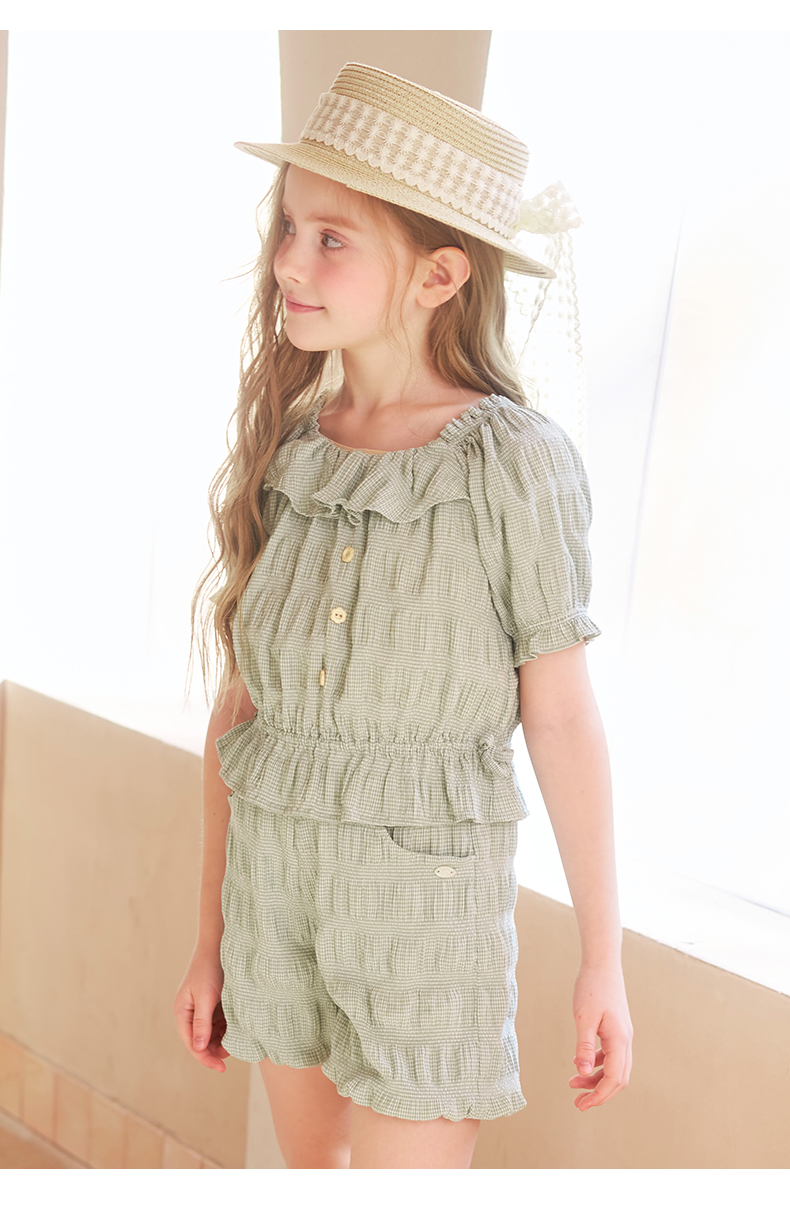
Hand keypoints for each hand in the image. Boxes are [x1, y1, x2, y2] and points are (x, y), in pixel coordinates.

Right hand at [173, 947, 230, 1072]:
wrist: (219, 943)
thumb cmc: (210, 967)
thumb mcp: (206, 996)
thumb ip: (202, 1022)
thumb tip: (199, 1048)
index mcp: (182, 1011)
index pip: (192, 1043)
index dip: (206, 1057)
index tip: (221, 1067)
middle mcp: (190, 1011)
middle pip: (201, 1040)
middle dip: (215, 1050)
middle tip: (232, 1056)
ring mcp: (202, 1007)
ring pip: (212, 1033)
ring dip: (222, 1040)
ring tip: (237, 1043)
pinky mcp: (214, 1002)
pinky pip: (220, 1022)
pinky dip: (228, 1028)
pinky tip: (238, 1030)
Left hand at [569, 961, 632, 1110]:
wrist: (602, 964)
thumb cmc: (592, 987)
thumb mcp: (583, 1017)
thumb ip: (583, 1046)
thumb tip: (581, 1072)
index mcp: (620, 1040)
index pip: (613, 1079)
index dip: (599, 1096)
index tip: (581, 1105)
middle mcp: (625, 1040)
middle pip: (617, 1078)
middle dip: (599, 1093)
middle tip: (578, 1103)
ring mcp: (622, 1034)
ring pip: (614, 1067)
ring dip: (595, 1078)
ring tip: (573, 1082)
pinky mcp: (616, 1028)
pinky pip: (609, 1054)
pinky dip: (596, 1063)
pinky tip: (579, 1062)